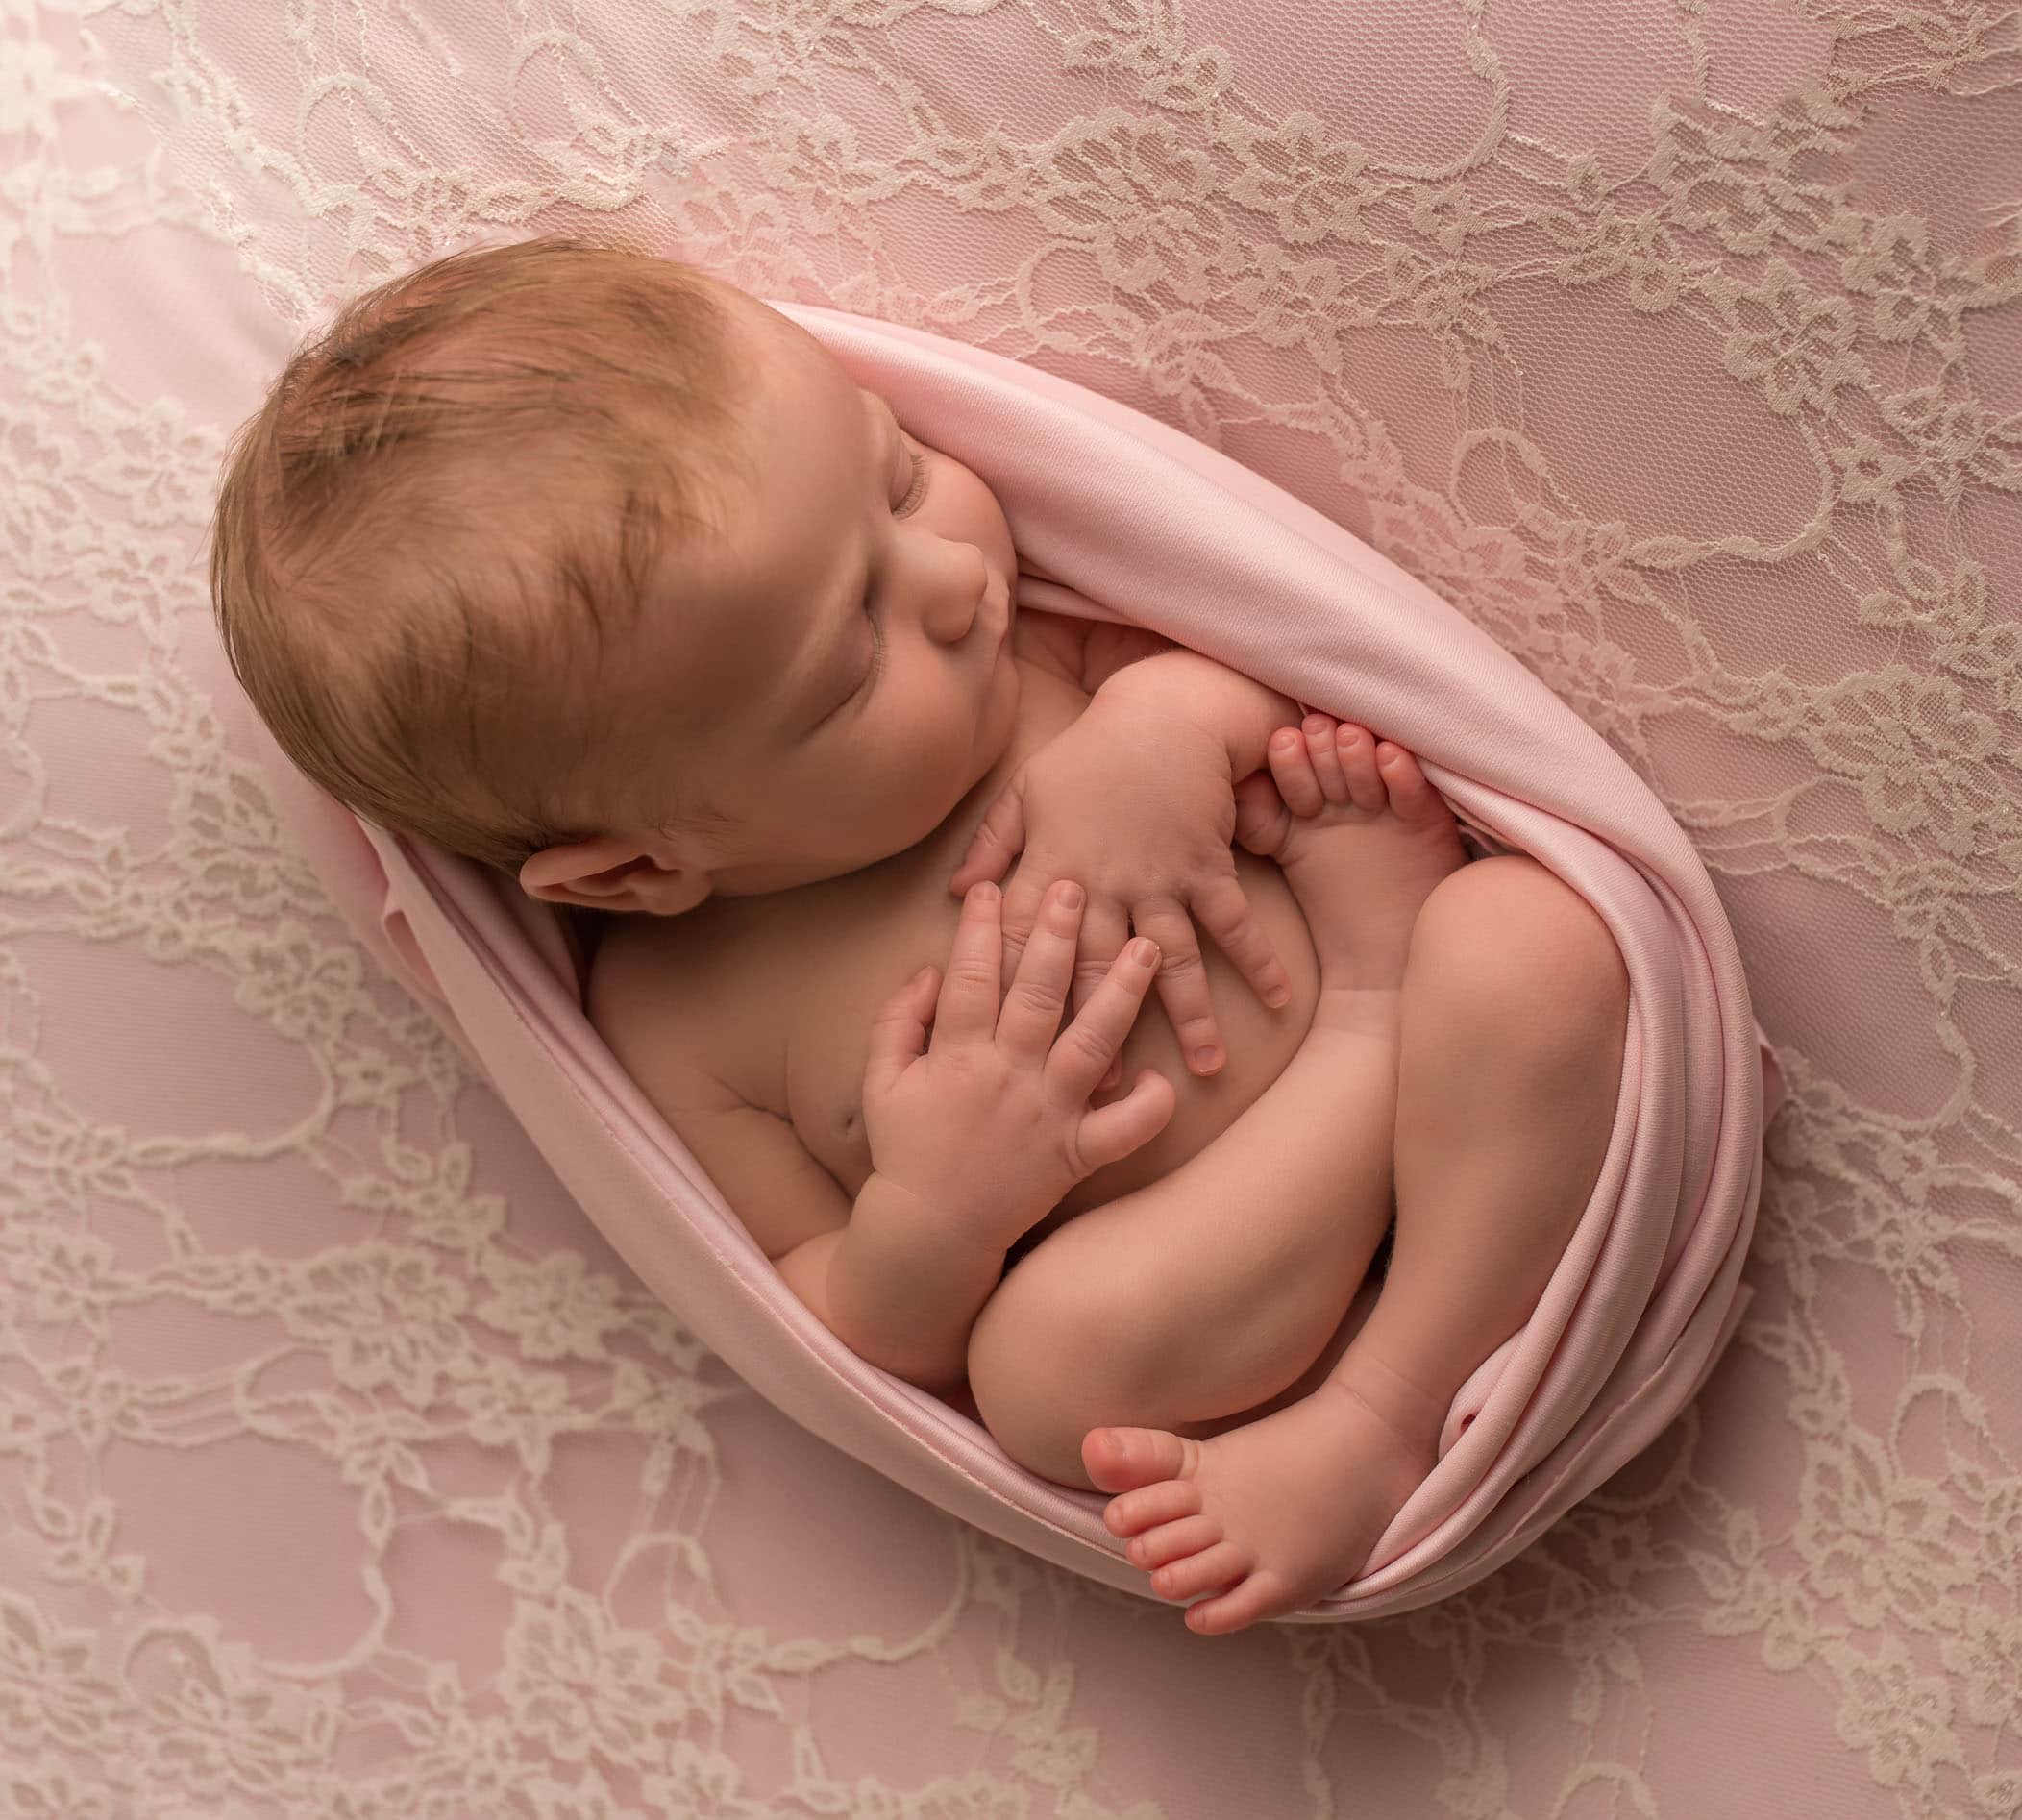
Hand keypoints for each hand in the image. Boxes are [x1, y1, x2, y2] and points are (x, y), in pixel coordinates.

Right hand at [862, 880, 1176, 1252]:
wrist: (933, 1230)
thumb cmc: (906, 1149)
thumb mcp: (882, 1080)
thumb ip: (898, 1020)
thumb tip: (929, 970)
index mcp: (957, 1055)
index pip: (972, 976)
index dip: (983, 928)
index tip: (996, 885)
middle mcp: (1007, 1076)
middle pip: (1039, 994)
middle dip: (1058, 936)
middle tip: (1077, 884)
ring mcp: (1047, 1114)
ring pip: (1091, 1043)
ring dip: (1120, 994)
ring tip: (1146, 948)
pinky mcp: (1075, 1154)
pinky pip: (1120, 1131)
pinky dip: (1145, 1107)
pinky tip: (1163, 1075)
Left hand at [948, 690, 1292, 1080]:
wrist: (1162, 711)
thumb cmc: (1092, 750)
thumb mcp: (1028, 788)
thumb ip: (993, 844)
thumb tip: (962, 893)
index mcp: (1053, 869)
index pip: (1028, 944)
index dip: (1017, 998)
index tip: (1014, 1051)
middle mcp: (1103, 884)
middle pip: (1096, 971)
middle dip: (1100, 1032)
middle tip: (1108, 1092)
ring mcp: (1157, 879)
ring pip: (1170, 961)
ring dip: (1191, 1016)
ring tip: (1209, 1068)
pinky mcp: (1205, 866)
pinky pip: (1232, 923)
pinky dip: (1258, 961)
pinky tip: (1280, 1000)